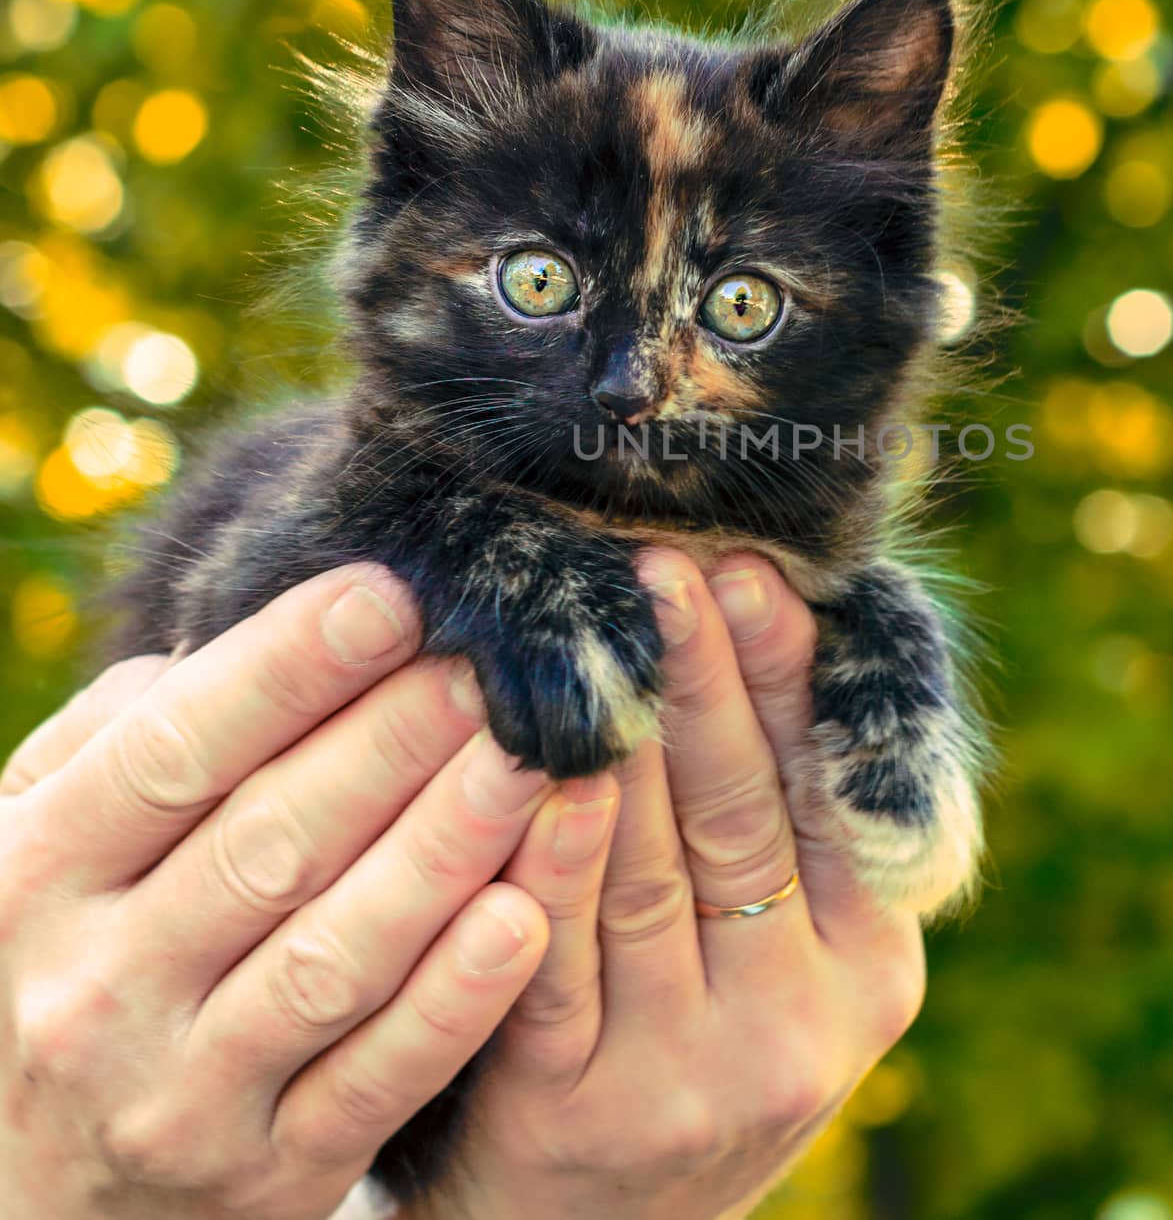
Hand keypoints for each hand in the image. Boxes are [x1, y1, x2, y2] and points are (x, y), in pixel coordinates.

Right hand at [0, 566, 555, 1219]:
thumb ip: (126, 739)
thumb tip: (251, 639)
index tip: (395, 595)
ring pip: (336, 956)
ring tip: (538, 764)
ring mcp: (179, 1094)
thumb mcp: (47, 847)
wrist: (25, 1195)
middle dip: (399, 742)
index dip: (289, 665)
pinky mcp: (267, 1177)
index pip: (174, 750)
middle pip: (273, 841)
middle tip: (501, 668)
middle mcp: (95, 988)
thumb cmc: (69, 957)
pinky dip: (454, 1003)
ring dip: (449, 850)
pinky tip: (527, 918)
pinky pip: (375, 1081)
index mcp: (35, 875)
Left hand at [407, 552, 926, 1219]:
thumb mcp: (797, 954)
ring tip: (598, 627)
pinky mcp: (576, 1116)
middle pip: (742, 816)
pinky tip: (538, 772)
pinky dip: (547, 859)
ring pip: (650, 875)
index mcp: (873, 968)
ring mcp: (688, 1079)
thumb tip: (780, 627)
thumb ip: (799, 829)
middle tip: (666, 565)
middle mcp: (799, 1028)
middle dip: (703, 679)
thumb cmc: (706, 1037)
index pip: (825, 793)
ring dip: (623, 739)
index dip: (785, 677)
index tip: (749, 572)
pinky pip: (556, 963)